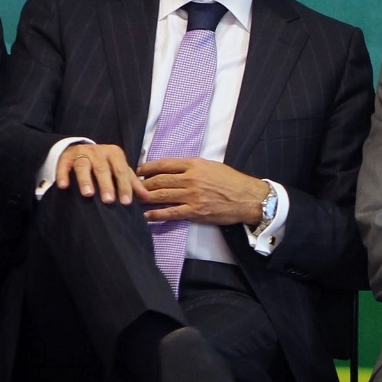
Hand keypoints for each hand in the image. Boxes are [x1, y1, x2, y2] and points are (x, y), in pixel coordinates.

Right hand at [61, 143, 147, 204]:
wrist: (80, 149)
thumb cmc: (104, 163)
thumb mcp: (119, 169)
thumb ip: (131, 182)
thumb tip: (146, 198)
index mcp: (115, 154)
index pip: (121, 171)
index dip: (125, 186)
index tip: (126, 202)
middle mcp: (99, 151)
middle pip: (103, 169)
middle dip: (106, 185)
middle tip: (109, 201)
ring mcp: (81, 153)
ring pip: (84, 166)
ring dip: (85, 180)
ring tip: (88, 194)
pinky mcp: (65, 157)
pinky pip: (63, 166)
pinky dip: (63, 175)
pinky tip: (63, 186)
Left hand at [136, 157, 266, 224]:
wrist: (249, 198)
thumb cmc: (233, 181)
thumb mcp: (213, 166)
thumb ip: (193, 166)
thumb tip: (173, 169)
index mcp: (195, 164)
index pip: (164, 164)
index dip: (147, 168)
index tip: (138, 171)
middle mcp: (191, 178)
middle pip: (158, 180)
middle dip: (141, 184)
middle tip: (132, 188)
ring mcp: (192, 196)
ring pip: (160, 196)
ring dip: (144, 199)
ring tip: (134, 201)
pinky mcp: (195, 211)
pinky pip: (170, 213)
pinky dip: (155, 215)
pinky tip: (146, 216)